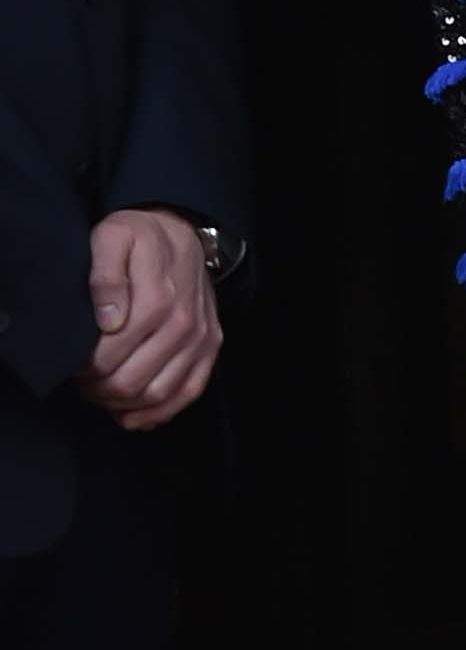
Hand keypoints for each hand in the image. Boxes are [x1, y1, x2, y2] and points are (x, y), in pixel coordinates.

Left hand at [74, 208, 221, 431]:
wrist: (183, 231)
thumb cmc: (141, 236)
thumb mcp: (113, 237)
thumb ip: (105, 275)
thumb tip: (108, 320)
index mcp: (157, 300)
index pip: (110, 356)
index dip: (84, 369)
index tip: (71, 364)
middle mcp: (184, 325)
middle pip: (132, 382)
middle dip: (98, 390)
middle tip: (82, 381)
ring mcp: (201, 340)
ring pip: (158, 395)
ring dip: (123, 405)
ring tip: (101, 394)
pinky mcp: (211, 349)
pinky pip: (188, 394)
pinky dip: (159, 413)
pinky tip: (132, 417)